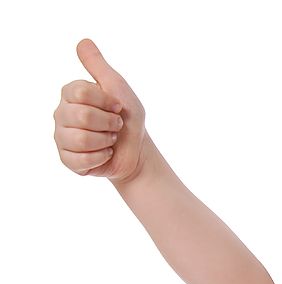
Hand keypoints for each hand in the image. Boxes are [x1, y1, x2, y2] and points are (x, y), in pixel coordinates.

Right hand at [53, 39, 146, 181]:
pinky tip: (105, 153)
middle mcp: (61, 114)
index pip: (81, 92)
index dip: (106, 101)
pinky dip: (101, 157)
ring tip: (110, 139)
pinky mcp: (67, 159)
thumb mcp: (118, 89)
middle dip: (109, 123)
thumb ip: (99, 66)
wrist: (137, 150)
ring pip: (80, 139)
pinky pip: (81, 159)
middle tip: (116, 125)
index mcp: (71, 94)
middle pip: (82, 116)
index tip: (117, 106)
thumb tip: (83, 42)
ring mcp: (62, 137)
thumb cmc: (128, 118)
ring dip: (106, 141)